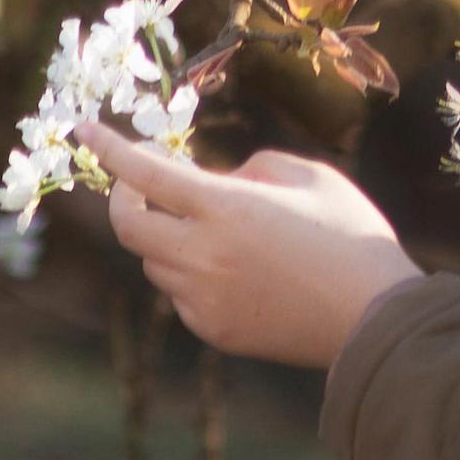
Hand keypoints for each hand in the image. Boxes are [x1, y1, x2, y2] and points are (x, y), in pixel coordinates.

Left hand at [73, 118, 422, 371]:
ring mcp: (205, 298)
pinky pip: (181, 294)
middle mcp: (203, 255)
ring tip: (215, 229)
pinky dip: (191, 274)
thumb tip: (217, 180)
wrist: (374, 316)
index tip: (85, 130)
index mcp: (226, 208)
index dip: (110, 149)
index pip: (146, 174)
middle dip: (123, 199)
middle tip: (140, 183)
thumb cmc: (351, 235)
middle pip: (128, 227)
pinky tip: (235, 270)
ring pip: (155, 263)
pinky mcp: (215, 330)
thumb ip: (252, 168)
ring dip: (166, 237)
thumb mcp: (309, 177)